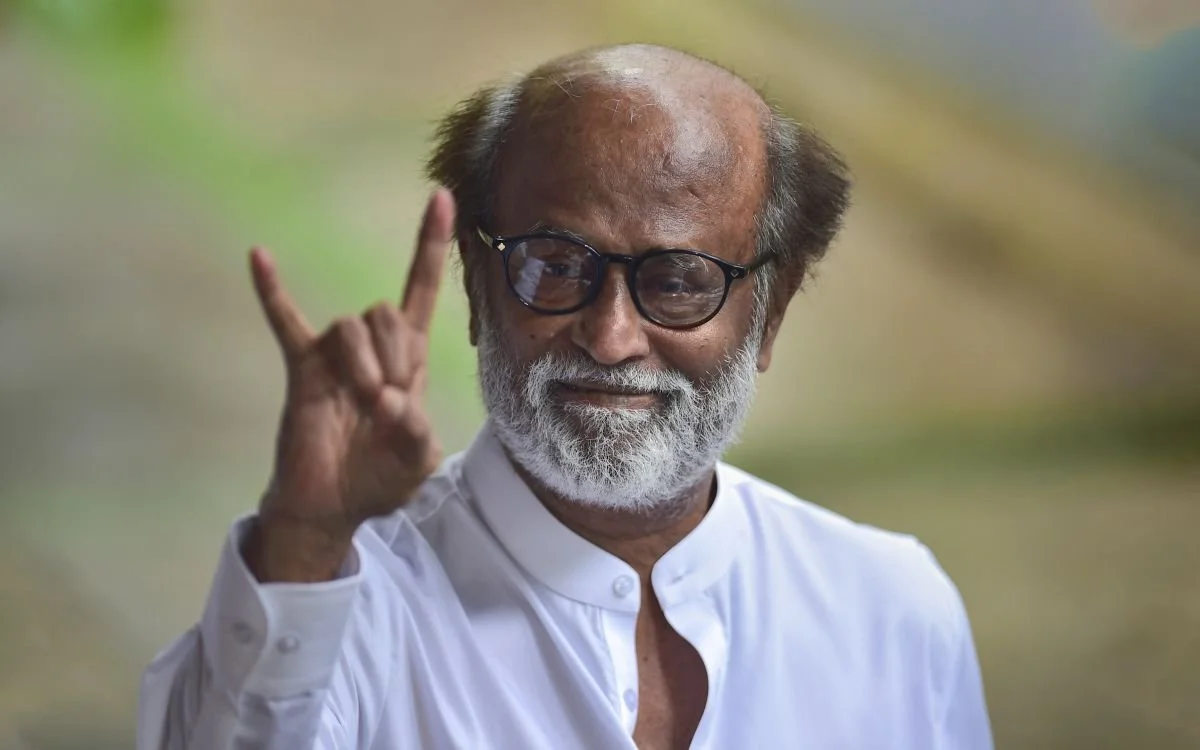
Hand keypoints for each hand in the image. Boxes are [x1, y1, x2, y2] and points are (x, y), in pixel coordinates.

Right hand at [245, 189, 454, 581]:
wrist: (331, 507)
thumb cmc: (379, 479)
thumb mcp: (417, 460)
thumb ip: (418, 432)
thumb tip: (393, 403)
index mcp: (407, 359)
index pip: (421, 291)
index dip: (432, 246)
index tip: (442, 197)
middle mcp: (371, 348)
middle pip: (388, 311)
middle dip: (396, 354)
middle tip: (389, 401)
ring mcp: (335, 356)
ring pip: (353, 324)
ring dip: (365, 363)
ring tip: (365, 401)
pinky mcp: (302, 368)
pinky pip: (286, 322)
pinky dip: (273, 291)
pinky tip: (259, 256)